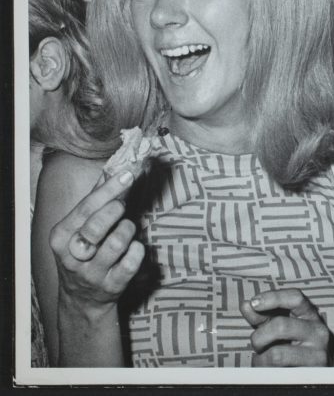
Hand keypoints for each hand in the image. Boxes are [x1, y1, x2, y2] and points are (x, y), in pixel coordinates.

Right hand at [49, 170, 143, 310]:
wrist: (82, 299)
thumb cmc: (85, 252)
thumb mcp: (80, 228)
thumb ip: (95, 199)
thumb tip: (114, 168)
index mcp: (61, 236)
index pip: (85, 208)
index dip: (109, 189)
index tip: (128, 174)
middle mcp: (72, 256)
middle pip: (98, 225)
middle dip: (116, 210)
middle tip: (122, 208)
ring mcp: (91, 273)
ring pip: (118, 242)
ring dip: (128, 230)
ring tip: (126, 230)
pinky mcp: (112, 286)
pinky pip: (133, 261)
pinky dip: (138, 250)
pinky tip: (133, 248)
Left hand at [240, 289, 329, 365]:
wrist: (310, 373)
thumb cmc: (291, 345)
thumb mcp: (276, 326)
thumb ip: (262, 316)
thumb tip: (246, 304)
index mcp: (310, 315)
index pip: (295, 297)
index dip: (273, 297)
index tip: (254, 303)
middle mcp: (317, 331)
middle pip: (280, 325)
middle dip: (259, 336)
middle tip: (257, 344)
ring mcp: (316, 353)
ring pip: (276, 353)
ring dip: (260, 358)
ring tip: (263, 359)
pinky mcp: (309, 374)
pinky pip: (277, 372)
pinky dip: (265, 370)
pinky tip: (268, 369)